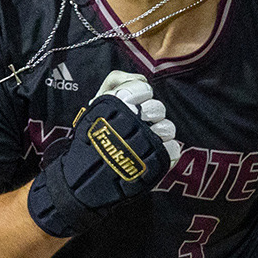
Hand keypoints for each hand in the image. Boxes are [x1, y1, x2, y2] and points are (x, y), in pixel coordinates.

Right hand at [26, 71, 181, 236]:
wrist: (84, 178)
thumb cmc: (91, 137)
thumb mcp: (96, 103)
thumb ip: (115, 82)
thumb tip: (141, 78)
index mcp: (117, 103)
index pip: (143, 87)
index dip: (140, 94)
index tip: (132, 105)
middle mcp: (133, 119)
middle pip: (157, 108)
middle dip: (150, 114)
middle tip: (138, 125)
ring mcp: (147, 142)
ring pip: (168, 127)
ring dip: (160, 133)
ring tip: (146, 141)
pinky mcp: (156, 162)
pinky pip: (173, 148)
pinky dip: (166, 151)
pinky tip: (153, 154)